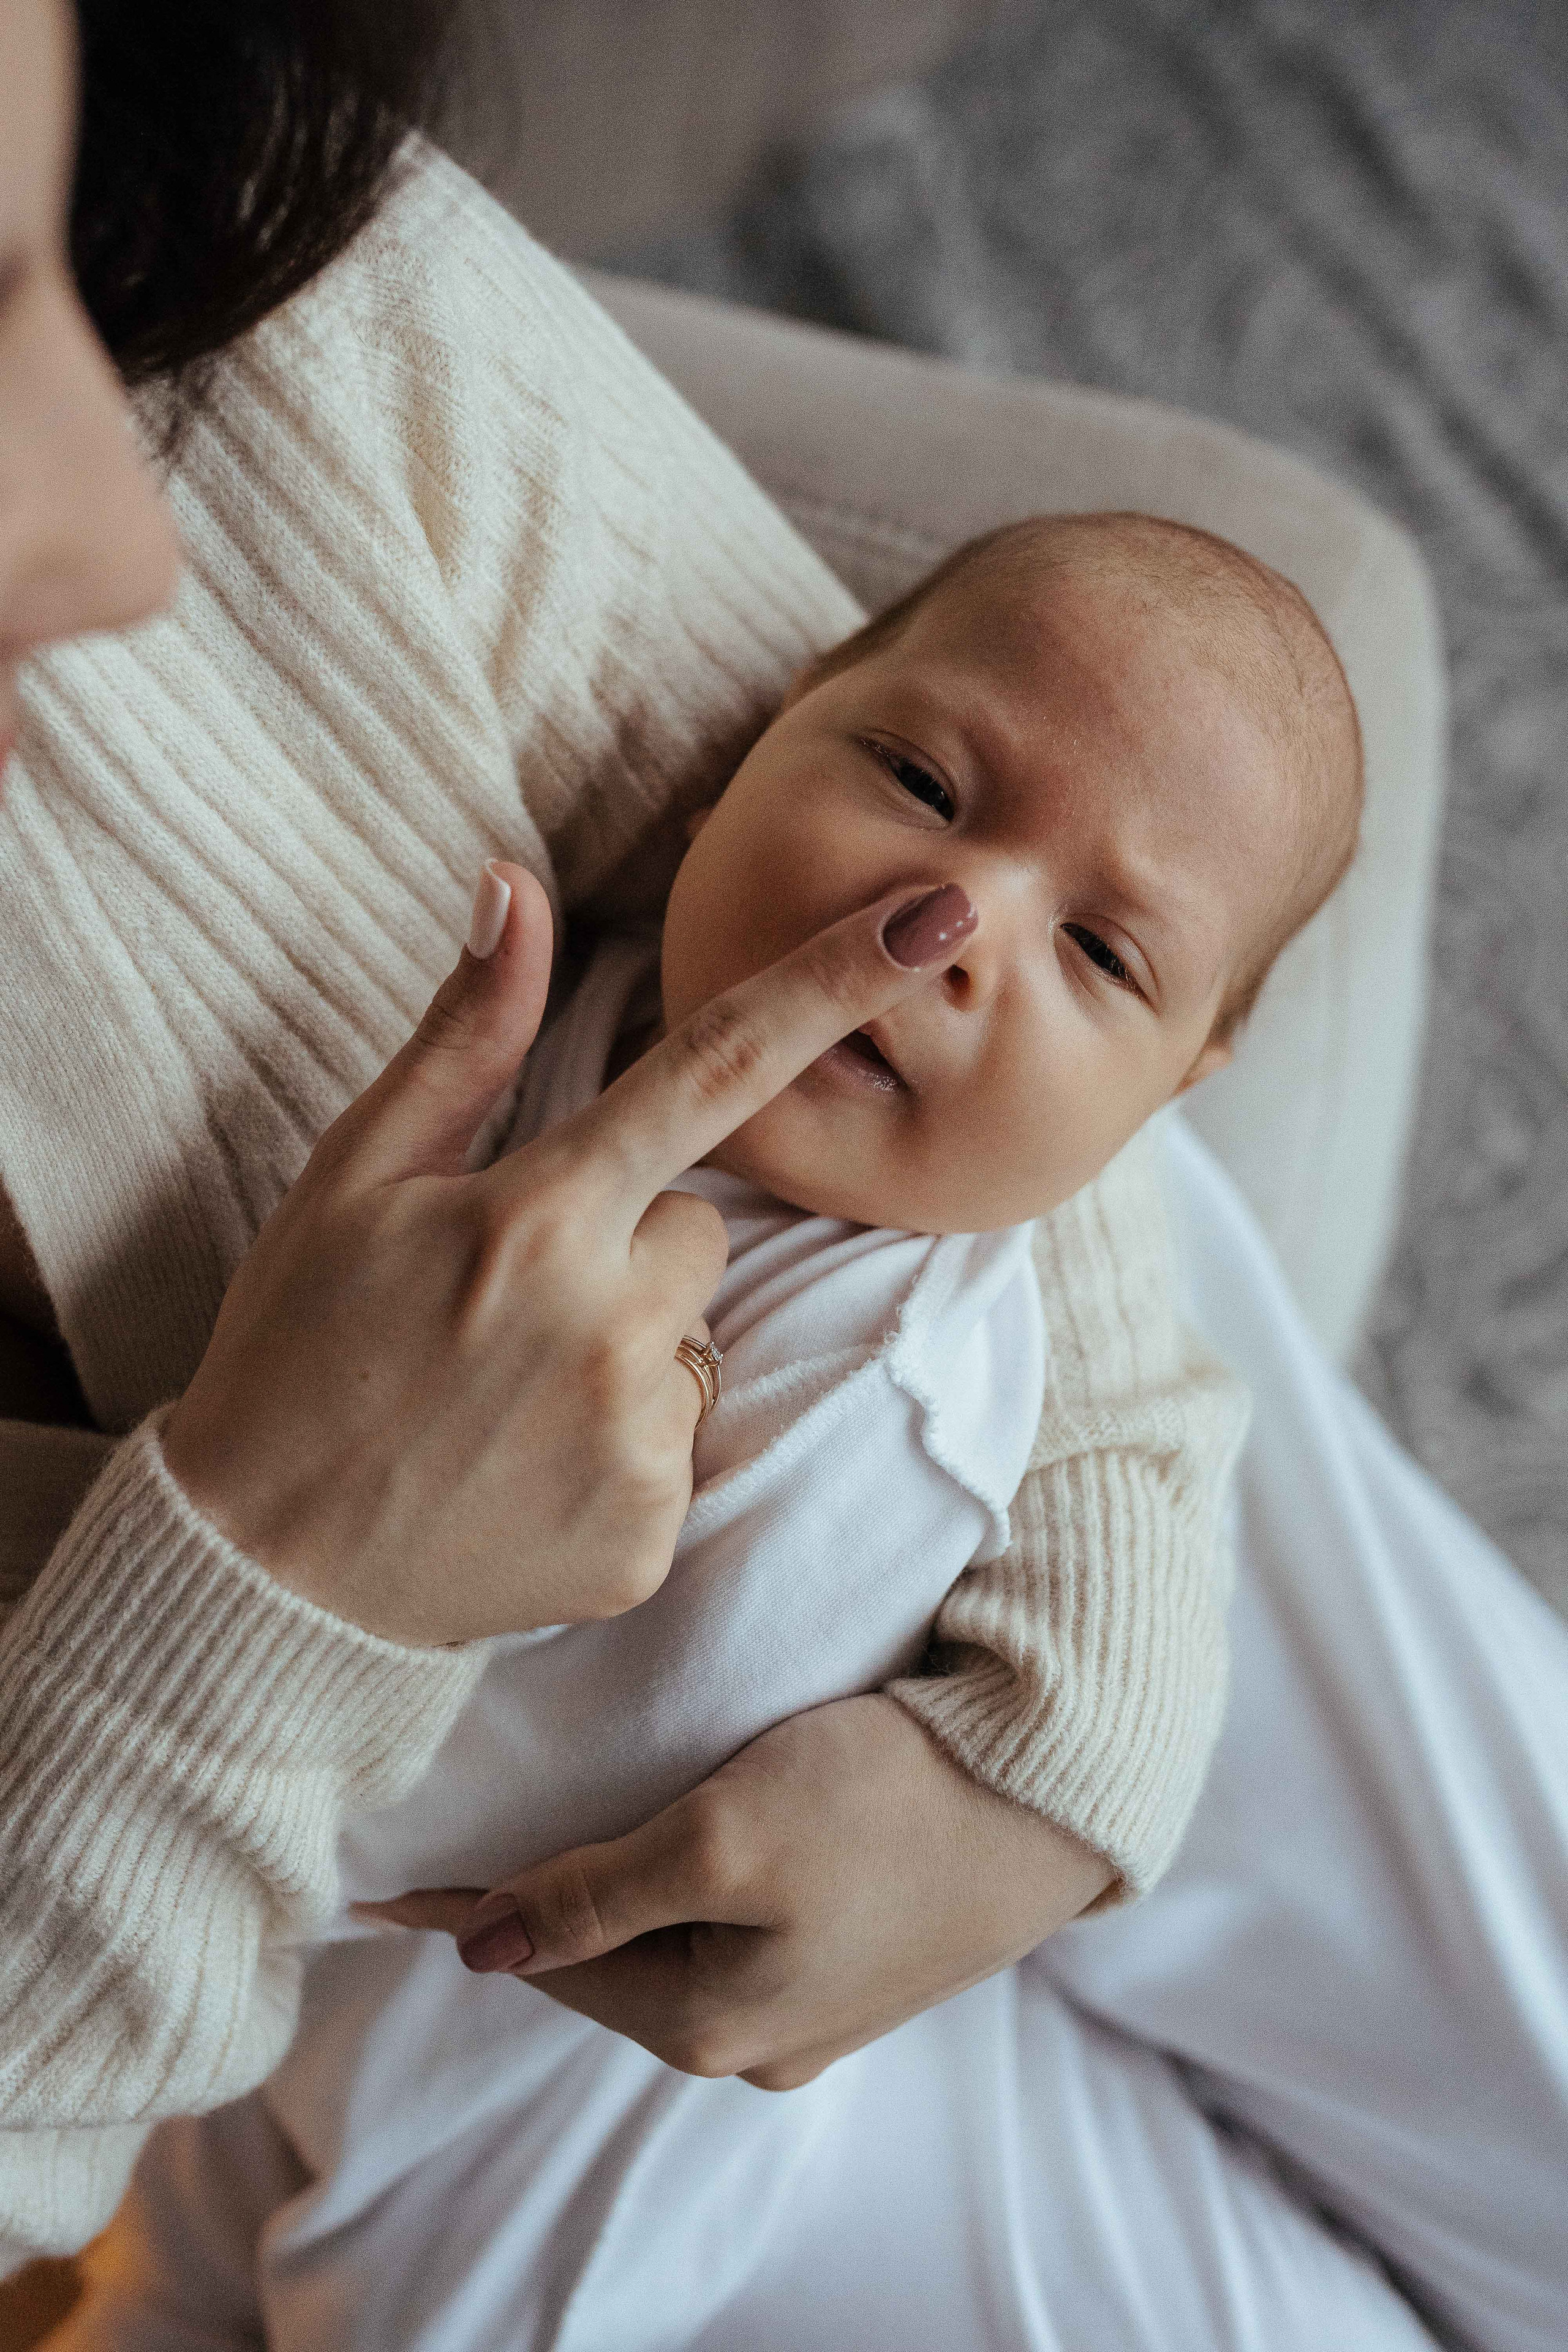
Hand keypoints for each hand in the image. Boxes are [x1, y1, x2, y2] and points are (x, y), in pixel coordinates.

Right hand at [162, 867, 973, 1646]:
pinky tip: (525, 1471)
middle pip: (700, 1232)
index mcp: (539, 1219)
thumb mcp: (356, 1177)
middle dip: (626, 1249)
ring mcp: (636, 1443)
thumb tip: (515, 885)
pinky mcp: (651, 1535)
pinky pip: (678, 1444)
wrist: (264, 1574)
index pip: (720, 1067)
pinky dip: (618, 1449)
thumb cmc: (299, 1348)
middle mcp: (608, 1327)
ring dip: (626, 1352)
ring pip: (693, 1340)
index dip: (840, 981)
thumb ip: (467, 1037)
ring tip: (503, 1398)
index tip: (944, 916)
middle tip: (502, 1305)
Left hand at [358, 1694, 1113, 2084]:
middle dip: (538, 1907)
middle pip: (607, 1964)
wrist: (1047, 1793)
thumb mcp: (720, 1835)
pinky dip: (685, 1888)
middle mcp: (757, 2038)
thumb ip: (596, 1895)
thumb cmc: (884, 1800)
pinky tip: (673, 1847)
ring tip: (552, 1840)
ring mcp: (815, 2004)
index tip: (383, 1882)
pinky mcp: (859, 1951)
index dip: (465, 1908)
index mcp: (711, 2024)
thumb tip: (486, 1950)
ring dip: (613, 1895)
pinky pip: (734, 1928)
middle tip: (462, 1843)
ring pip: (670, 1947)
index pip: (548, 1961)